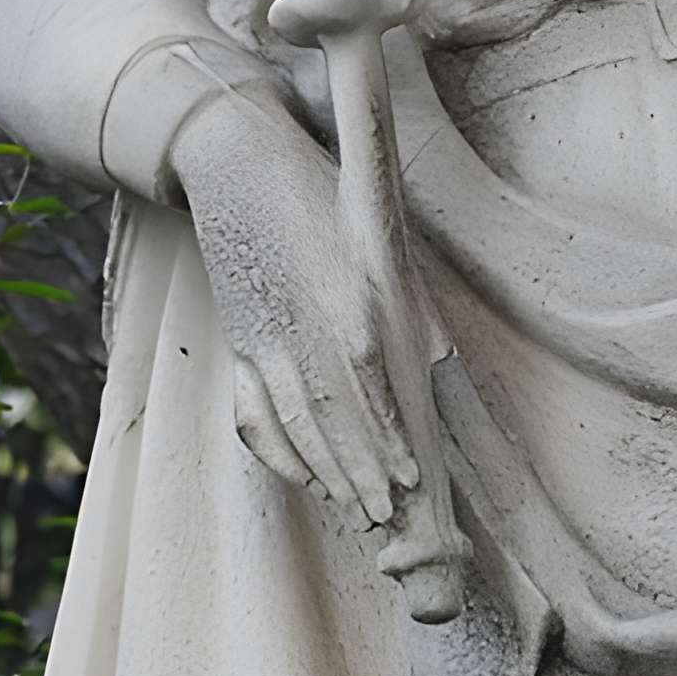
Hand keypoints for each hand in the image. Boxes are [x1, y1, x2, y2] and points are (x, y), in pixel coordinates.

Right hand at [173, 86, 419, 531]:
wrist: (237, 156)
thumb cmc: (323, 189)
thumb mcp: (376, 234)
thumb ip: (407, 304)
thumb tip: (440, 363)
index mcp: (348, 290)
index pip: (370, 382)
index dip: (387, 437)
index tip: (409, 483)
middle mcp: (306, 320)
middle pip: (333, 415)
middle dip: (361, 473)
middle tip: (387, 519)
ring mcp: (265, 334)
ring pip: (296, 422)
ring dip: (327, 473)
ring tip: (357, 512)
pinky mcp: (240, 340)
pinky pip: (257, 413)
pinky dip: (281, 452)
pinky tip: (304, 478)